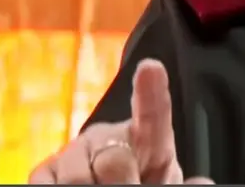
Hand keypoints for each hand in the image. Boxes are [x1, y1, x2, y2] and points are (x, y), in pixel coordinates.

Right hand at [28, 59, 212, 183]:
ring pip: (78, 177)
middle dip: (122, 183)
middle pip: (113, 159)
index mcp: (148, 138)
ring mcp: (73, 152)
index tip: (151, 68)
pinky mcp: (43, 171)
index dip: (152, 91)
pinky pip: (47, 183)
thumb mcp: (163, 183)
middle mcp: (108, 137)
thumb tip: (202, 182)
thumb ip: (180, 182)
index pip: (154, 113)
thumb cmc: (142, 184)